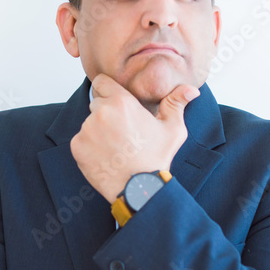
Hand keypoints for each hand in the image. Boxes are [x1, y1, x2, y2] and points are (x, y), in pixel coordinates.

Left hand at [69, 73, 199, 202]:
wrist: (139, 188)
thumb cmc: (155, 158)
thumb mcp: (173, 129)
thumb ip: (176, 104)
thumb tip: (192, 89)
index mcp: (121, 102)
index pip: (101, 81)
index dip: (108, 90)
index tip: (114, 101)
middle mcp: (101, 112)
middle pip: (96, 103)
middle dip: (106, 113)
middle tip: (122, 131)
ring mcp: (86, 129)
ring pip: (89, 123)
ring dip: (98, 131)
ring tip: (115, 147)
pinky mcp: (77, 146)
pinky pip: (81, 140)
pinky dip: (90, 146)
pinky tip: (106, 156)